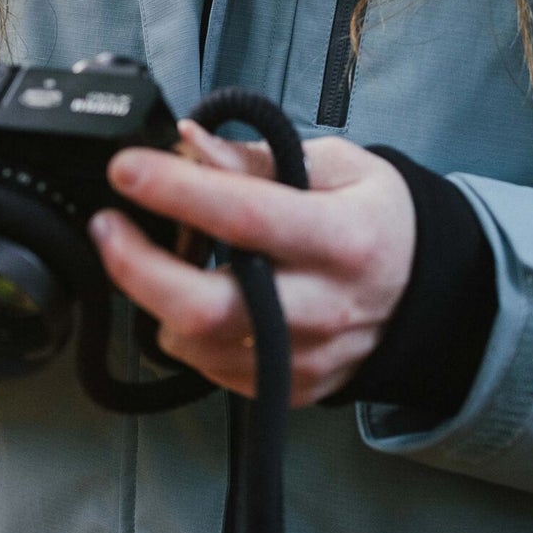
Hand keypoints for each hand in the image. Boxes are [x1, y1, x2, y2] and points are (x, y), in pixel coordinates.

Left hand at [89, 124, 415, 405]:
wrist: (424, 290)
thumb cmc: (376, 216)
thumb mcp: (336, 165)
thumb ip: (258, 158)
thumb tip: (189, 143)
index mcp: (342, 236)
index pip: (245, 216)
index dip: (176, 191)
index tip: (127, 169)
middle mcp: (324, 306)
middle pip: (208, 308)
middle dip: (137, 268)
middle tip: (108, 226)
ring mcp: (305, 358)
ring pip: (198, 345)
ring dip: (153, 297)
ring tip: (146, 253)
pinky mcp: (289, 390)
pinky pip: (211, 369)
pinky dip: (183, 329)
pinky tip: (184, 292)